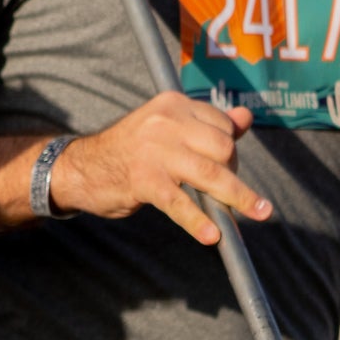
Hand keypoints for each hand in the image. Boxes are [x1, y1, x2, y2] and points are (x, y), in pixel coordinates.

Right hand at [50, 91, 269, 243]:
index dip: (229, 150)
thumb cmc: (131, 150)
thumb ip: (207, 124)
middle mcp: (164, 121)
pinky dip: (198, 221)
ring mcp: (153, 151)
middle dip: (231, 172)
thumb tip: (245, 118)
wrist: (81, 166)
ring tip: (258, 213)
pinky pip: (180, 203)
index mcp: (172, 104)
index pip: (222, 125)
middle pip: (223, 148)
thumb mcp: (167, 128)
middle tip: (221, 189)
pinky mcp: (143, 180)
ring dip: (238, 197)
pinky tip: (212, 235)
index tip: (221, 166)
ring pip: (210, 174)